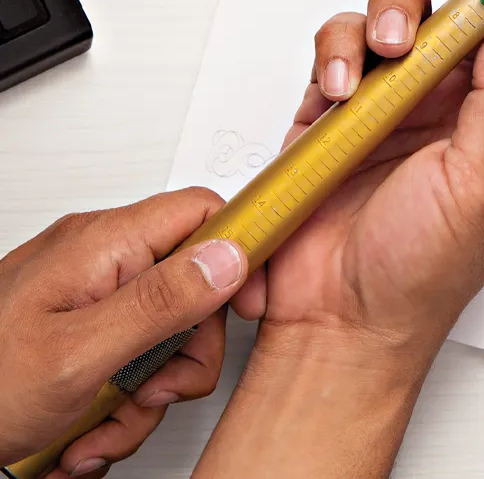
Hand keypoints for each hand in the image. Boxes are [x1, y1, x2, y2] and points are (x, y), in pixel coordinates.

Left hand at [0, 190, 247, 477]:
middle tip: (157, 391)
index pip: (204, 211)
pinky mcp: (83, 328)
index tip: (248, 305)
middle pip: (193, 286)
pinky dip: (121, 402)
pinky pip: (133, 356)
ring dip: (148, 393)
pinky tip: (89, 429)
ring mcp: (91, 294)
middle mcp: (101, 258)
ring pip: (166, 332)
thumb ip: (159, 301)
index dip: (239, 253)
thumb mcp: (78, 354)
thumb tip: (230, 256)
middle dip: (185, 354)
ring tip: (106, 426)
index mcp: (103, 242)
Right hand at [197, 0, 483, 478]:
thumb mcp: (481, 187)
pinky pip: (341, 46)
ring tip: (389, 53)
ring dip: (394, 15)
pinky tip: (342, 87)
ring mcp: (392, 99)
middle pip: (463, 6)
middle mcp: (450, 101)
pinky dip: (339, 51)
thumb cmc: (418, 276)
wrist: (336, 323)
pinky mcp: (337, 106)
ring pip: (399, 14)